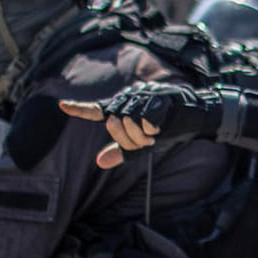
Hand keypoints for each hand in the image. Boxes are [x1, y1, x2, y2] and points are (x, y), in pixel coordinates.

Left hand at [60, 82, 222, 169]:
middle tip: (148, 138)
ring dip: (144, 136)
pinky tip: (161, 126)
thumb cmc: (169, 129)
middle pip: (115, 126)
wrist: (195, 117)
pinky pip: (146, 121)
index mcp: (123, 109)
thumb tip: (99, 161)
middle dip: (131, 140)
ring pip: (130, 124)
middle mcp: (129, 99)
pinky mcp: (157, 97)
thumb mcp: (144, 145)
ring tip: (157, 131)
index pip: (97, 111)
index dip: (80, 110)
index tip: (62, 106)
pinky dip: (154, 129)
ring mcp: (143, 96)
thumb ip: (122, 151)